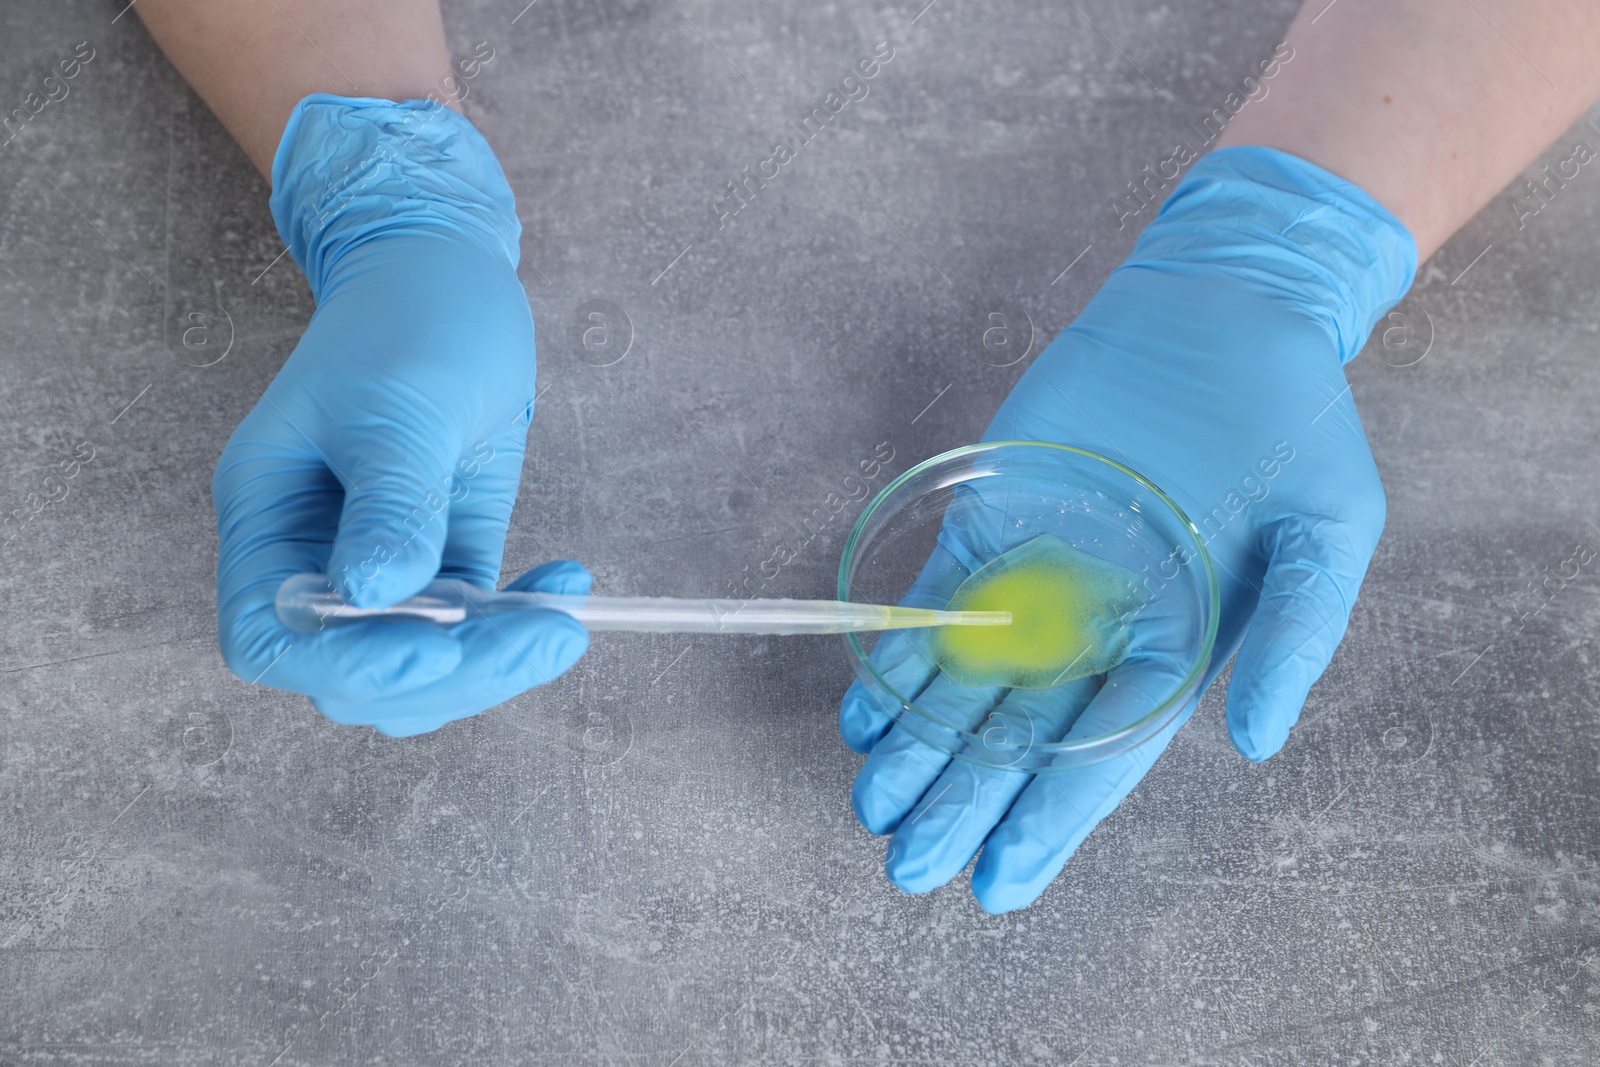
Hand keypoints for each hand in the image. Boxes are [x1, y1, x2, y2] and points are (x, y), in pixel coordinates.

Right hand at [213, 95, 586, 736]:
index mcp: (267, 514)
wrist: (450, 274)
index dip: (345, 660)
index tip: (434, 645)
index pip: (270, 636)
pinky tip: (567, 586)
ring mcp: (381, 563)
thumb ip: (390, 500)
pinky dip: (519, 629)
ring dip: (492, 665)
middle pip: (352, 671)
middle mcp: (314, 553)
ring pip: (418, 668)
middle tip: (539, 633)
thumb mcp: (399, 405)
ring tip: (562, 620)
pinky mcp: (445, 556)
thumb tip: (375, 592)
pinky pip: (472, 630)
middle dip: (447, 672)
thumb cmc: (408, 319)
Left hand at [840, 146, 1416, 911]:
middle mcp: (1098, 631)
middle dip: (963, 801)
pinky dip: (900, 658)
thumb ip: (1296, 636)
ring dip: (918, 746)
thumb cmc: (1291, 425)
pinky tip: (866, 713)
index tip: (998, 880)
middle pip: (1019, 736)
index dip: (1049, 818)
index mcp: (1176, 649)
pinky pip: (936, 606)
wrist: (1221, 313)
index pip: (1102, 754)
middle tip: (906, 864)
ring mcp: (1038, 581)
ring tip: (873, 804)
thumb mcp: (1329, 531)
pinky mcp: (990, 527)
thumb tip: (1256, 743)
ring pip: (965, 684)